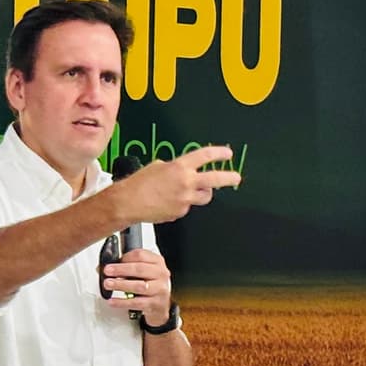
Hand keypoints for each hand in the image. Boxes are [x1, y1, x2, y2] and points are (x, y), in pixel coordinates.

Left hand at [102, 246, 174, 326]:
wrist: (162, 304)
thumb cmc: (151, 284)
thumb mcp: (145, 271)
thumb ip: (129, 265)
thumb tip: (108, 267)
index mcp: (157, 262)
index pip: (141, 255)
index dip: (125, 258)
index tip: (113, 262)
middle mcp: (160, 274)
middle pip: (140, 269)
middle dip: (121, 269)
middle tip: (107, 271)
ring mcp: (159, 289)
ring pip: (139, 286)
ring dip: (121, 284)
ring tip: (108, 284)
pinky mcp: (155, 303)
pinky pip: (136, 302)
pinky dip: (122, 302)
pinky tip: (113, 300)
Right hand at [112, 145, 240, 224]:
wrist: (129, 203)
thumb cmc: (138, 184)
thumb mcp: (157, 166)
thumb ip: (174, 168)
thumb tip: (181, 172)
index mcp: (180, 167)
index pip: (205, 156)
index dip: (219, 153)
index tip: (227, 154)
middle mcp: (186, 183)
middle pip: (215, 180)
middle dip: (229, 178)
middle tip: (236, 178)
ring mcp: (185, 199)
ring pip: (204, 196)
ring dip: (203, 193)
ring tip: (194, 191)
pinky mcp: (180, 212)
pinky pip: (187, 207)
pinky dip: (181, 204)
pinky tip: (168, 202)